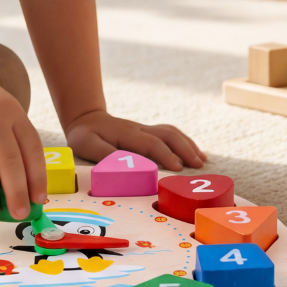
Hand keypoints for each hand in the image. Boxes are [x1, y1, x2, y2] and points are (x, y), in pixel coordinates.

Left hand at [66, 109, 205, 171]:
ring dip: (187, 144)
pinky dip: (184, 141)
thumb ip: (105, 155)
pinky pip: (169, 133)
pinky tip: (194, 152)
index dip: (165, 155)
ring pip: (170, 132)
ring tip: (202, 160)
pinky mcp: (146, 132)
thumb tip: (127, 166)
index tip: (178, 168)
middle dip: (184, 149)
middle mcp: (138, 129)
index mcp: (125, 134)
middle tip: (198, 166)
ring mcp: (144, 129)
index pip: (150, 143)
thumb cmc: (85, 136)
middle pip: (166, 134)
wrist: (85, 118)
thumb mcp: (86, 145)